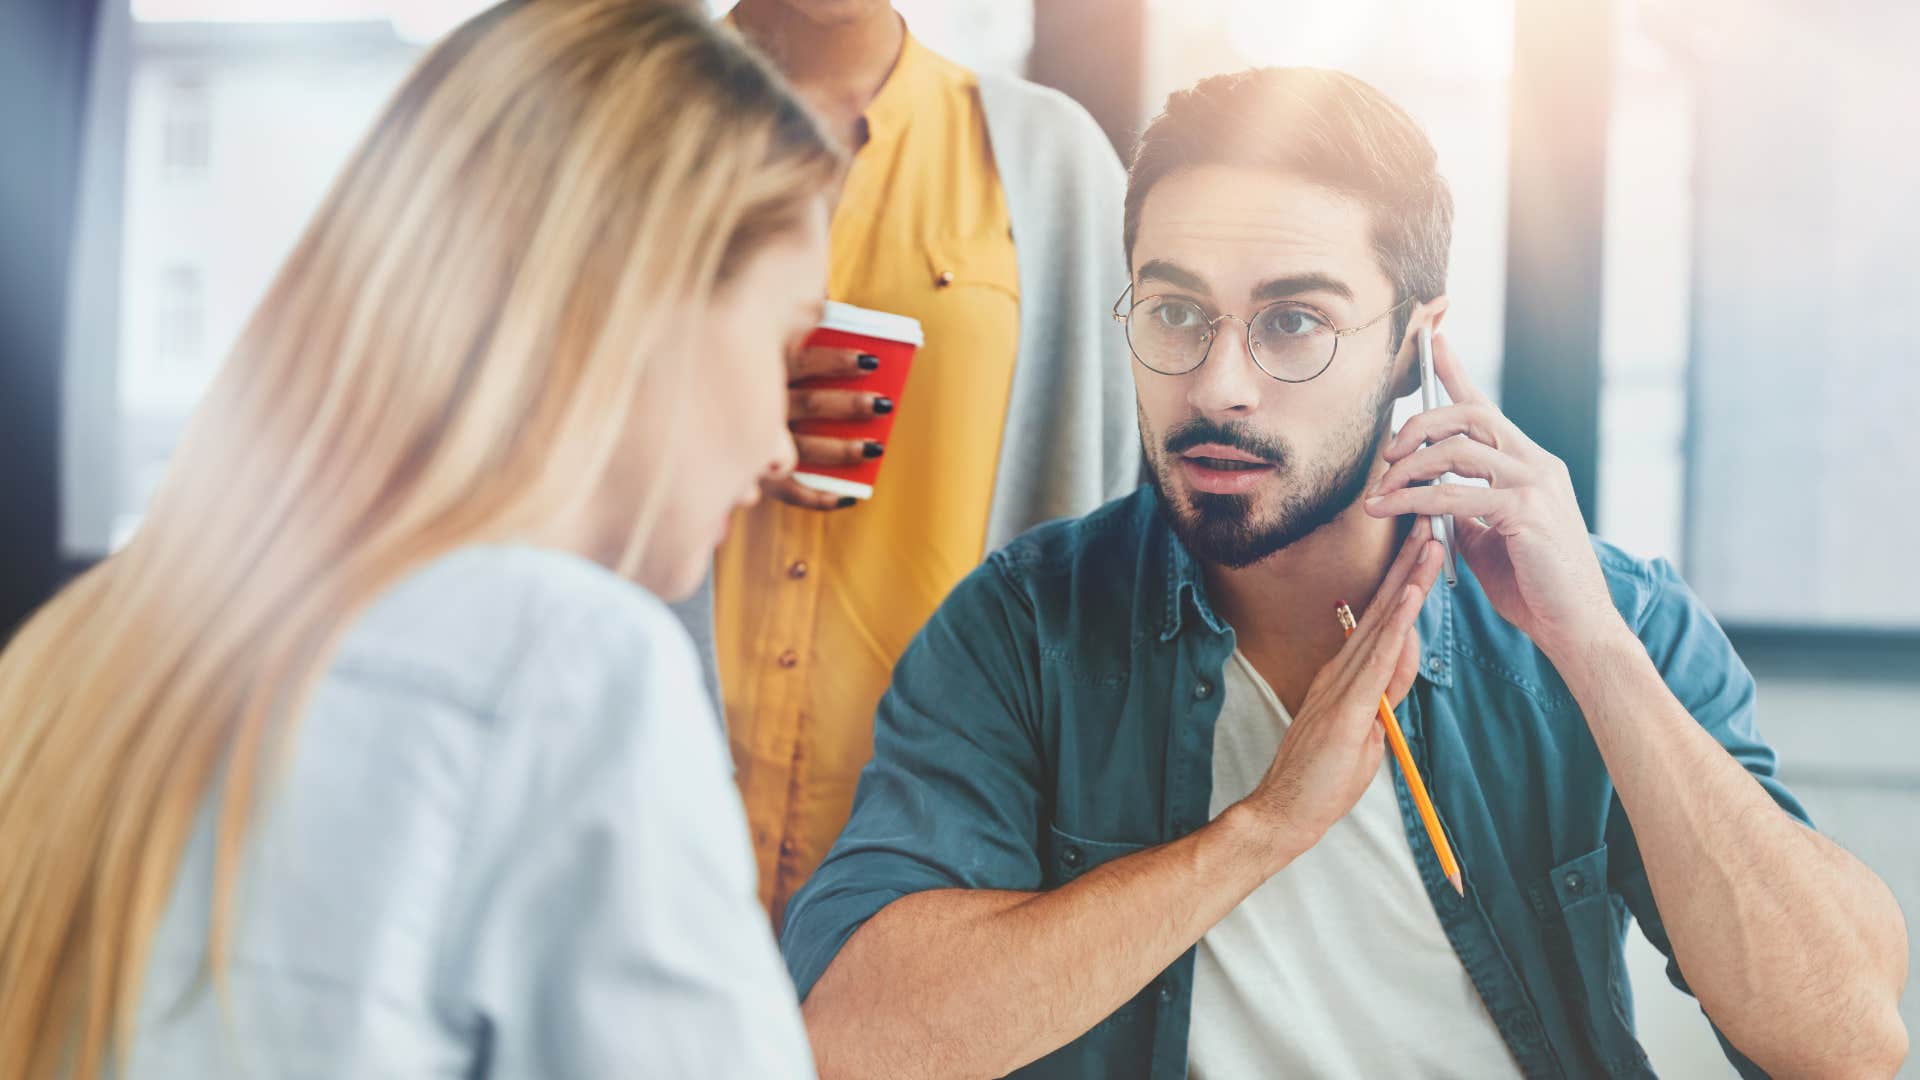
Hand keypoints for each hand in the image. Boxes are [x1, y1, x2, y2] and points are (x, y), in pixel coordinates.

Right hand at [763, 345, 894, 510]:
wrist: (718, 435)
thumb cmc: (759, 394)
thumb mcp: (769, 369)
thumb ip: (800, 358)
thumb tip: (854, 355)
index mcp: (765, 375)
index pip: (803, 362)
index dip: (837, 361)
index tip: (872, 361)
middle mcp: (762, 409)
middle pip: (811, 403)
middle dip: (850, 404)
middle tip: (884, 404)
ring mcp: (761, 446)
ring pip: (805, 447)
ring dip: (842, 449)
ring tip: (876, 448)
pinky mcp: (761, 478)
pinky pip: (792, 492)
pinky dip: (820, 498)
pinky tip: (849, 497)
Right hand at [1237, 526, 1442, 870]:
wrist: (1284, 810)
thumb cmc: (1321, 778)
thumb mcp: (1366, 730)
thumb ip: (1385, 692)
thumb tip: (1404, 661)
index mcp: (1345, 674)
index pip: (1382, 620)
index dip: (1404, 580)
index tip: (1424, 545)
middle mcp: (1341, 669)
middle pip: (1383, 606)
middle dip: (1409, 561)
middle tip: (1430, 517)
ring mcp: (1341, 685)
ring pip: (1382, 622)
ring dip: (1409, 579)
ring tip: (1431, 541)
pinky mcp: (1347, 706)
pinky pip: (1376, 658)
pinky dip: (1395, 624)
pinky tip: (1409, 597)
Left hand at [1363, 333, 1621, 658]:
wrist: (1576, 625)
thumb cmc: (1534, 584)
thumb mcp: (1488, 538)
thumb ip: (1463, 508)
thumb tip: (1425, 495)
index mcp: (1528, 463)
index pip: (1486, 405)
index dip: (1455, 371)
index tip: (1432, 340)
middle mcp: (1535, 463)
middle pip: (1469, 413)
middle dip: (1418, 424)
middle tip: (1386, 455)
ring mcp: (1534, 484)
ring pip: (1458, 448)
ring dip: (1407, 468)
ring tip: (1377, 495)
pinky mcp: (1525, 512)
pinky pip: (1455, 494)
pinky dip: (1414, 500)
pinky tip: (1390, 511)